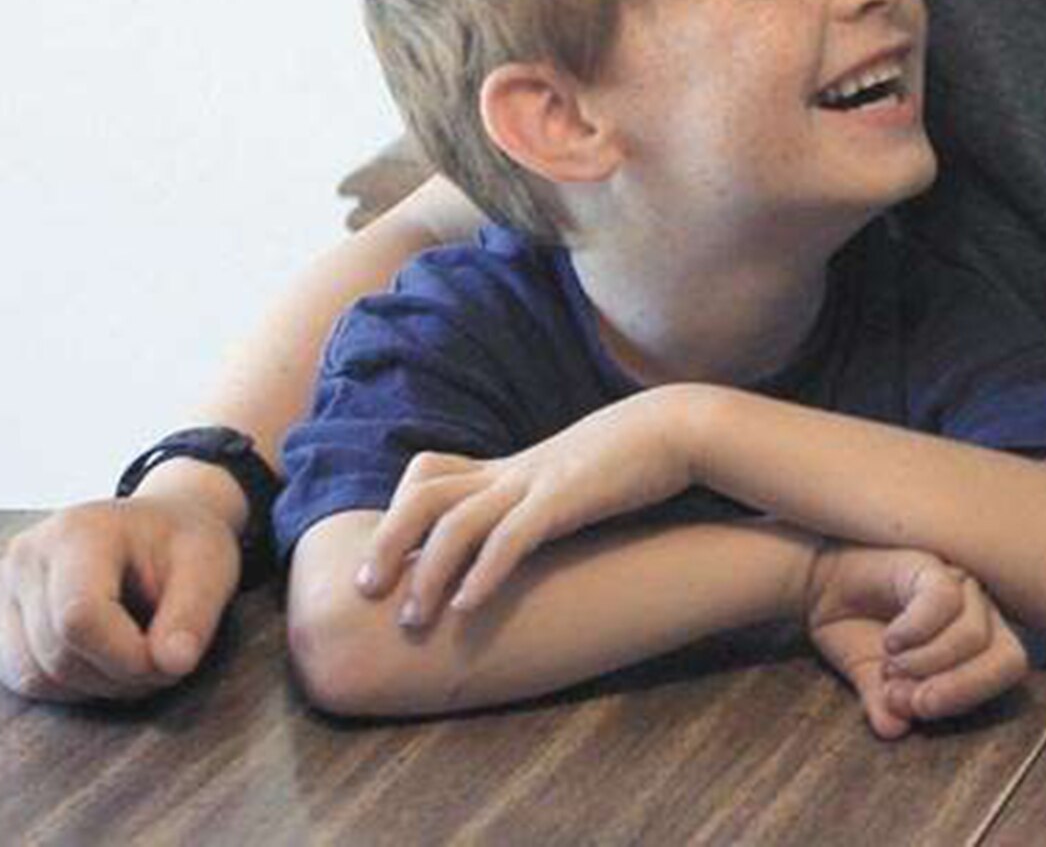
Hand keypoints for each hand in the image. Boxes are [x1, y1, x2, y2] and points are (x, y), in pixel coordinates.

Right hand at [0, 498, 240, 701]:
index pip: (79, 618)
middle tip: (162, 663)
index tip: (170, 662)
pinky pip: (22, 678)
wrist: (154, 529)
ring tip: (137, 657)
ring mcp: (3, 587)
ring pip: (33, 676)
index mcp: (79, 531)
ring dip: (92, 686)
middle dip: (117, 677)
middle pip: (56, 654)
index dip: (126, 658)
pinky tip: (104, 658)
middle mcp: (27, 556)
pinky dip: (67, 685)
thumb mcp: (211, 567)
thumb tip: (172, 665)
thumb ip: (194, 615)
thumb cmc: (183, 546)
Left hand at [356, 396, 694, 625]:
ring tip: (414, 618)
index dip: (397, 511)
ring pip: (459, 518)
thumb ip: (535, 496)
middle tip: (368, 589)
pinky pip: (514, 535)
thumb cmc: (629, 457)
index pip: (429, 472)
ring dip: (429, 571)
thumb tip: (513, 532)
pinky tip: (468, 606)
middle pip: (424, 493)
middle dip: (388, 540)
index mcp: (510, 466)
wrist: (678, 427)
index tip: (385, 557)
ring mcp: (538, 480)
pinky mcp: (569, 496)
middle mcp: (512, 469)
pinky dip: (485, 572)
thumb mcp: (569, 473)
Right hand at [802, 545, 1027, 739]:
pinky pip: (944, 601)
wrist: (823, 584)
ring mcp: (960, 583)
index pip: (1008, 671)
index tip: (916, 711)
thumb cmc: (859, 630)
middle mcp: (981, 609)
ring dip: (927, 663)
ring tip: (890, 666)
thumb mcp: (873, 682)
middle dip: (960, 690)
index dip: (967, 699)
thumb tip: (894, 729)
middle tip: (913, 701)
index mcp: (981, 641)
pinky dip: (915, 631)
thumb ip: (888, 706)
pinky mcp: (933, 564)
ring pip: (974, 635)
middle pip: (1009, 658)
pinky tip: (890, 640)